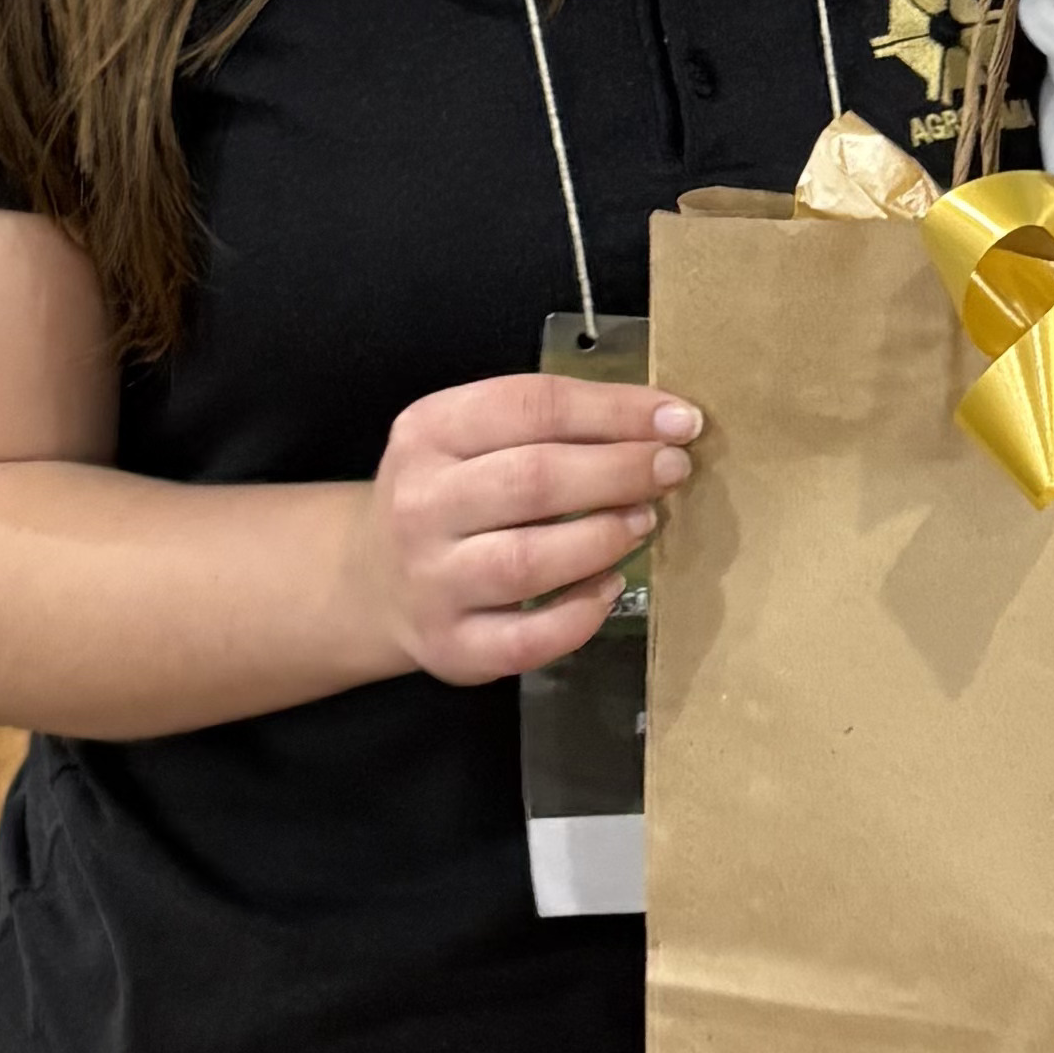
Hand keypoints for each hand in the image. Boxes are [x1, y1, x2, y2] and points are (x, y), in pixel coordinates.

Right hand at [345, 370, 701, 685]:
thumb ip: (552, 422)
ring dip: (603, 538)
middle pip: (533, 480)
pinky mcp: (451, 646)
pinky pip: (526, 640)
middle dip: (620, 471)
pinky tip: (610, 588)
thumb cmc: (452, 495)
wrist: (374, 581)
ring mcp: (432, 581)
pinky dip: (580, 615)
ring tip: (645, 521)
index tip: (679, 420)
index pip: (532, 405)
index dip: (616, 410)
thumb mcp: (474, 436)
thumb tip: (663, 422)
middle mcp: (421, 504)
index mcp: (429, 431)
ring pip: (529, 561)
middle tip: (673, 470)